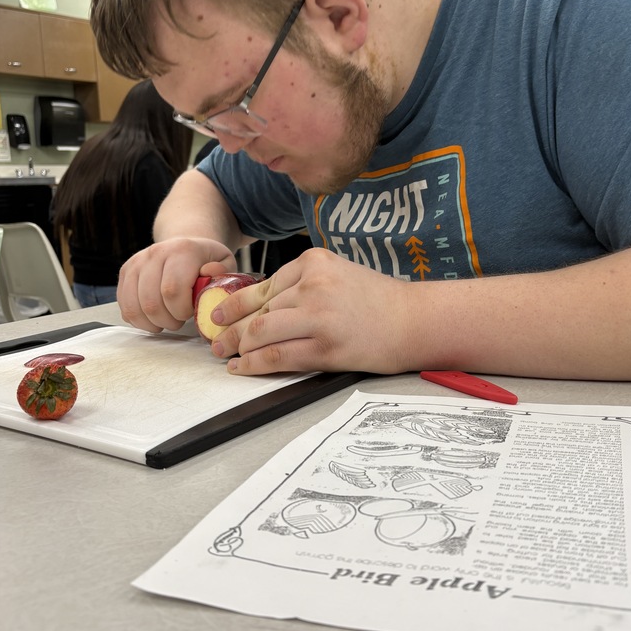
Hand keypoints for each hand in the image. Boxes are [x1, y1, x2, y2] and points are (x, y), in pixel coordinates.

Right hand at [117, 237, 236, 332]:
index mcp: (182, 250)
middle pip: (152, 302)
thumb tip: (209, 272)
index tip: (192, 311)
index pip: (172, 290)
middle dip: (169, 320)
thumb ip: (222, 271)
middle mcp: (155, 253)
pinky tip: (154, 317)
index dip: (182, 310)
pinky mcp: (125, 272)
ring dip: (153, 322)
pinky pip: (125, 307)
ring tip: (168, 319)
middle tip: (180, 319)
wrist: (183, 247)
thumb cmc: (206, 261)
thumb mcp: (225, 262)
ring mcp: (137, 262)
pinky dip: (139, 320)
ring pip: (135, 307)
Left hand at [208, 248, 413, 374]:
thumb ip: (302, 284)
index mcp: (314, 262)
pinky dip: (253, 364)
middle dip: (229, 328)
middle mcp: (314, 285)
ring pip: (260, 333)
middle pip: (257, 310)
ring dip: (237, 347)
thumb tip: (258, 307)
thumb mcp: (338, 275)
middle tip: (214, 340)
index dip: (234, 303)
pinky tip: (241, 368)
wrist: (416, 321)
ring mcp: (319, 316)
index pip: (263, 286)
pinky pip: (276, 356)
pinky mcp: (326, 347)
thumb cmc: (379, 301)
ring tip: (226, 355)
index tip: (220, 315)